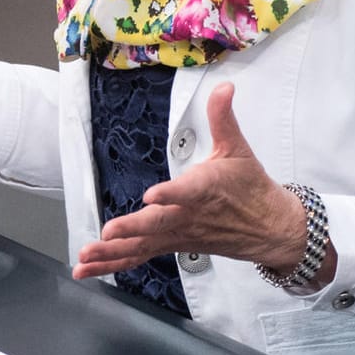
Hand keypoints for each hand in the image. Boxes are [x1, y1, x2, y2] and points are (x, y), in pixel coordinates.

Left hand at [73, 82, 329, 281]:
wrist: (270, 228)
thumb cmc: (250, 187)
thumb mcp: (238, 149)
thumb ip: (223, 118)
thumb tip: (224, 86)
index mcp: (205, 190)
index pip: (188, 192)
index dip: (171, 194)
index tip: (153, 195)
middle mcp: (189, 217)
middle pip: (159, 225)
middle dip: (132, 229)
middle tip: (108, 232)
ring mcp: (178, 236)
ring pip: (143, 246)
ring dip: (113, 253)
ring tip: (85, 255)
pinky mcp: (171, 245)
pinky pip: (139, 257)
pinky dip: (113, 264)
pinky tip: (86, 269)